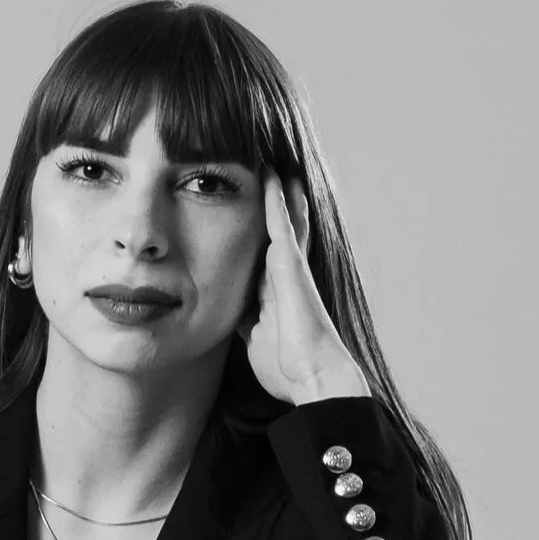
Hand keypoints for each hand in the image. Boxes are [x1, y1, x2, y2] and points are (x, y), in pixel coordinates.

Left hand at [241, 171, 372, 406]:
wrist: (311, 378)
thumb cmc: (286, 368)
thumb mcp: (253, 339)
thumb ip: (244, 321)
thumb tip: (227, 313)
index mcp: (275, 291)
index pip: (263, 252)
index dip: (256, 230)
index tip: (246, 210)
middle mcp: (286, 274)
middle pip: (279, 229)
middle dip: (274, 204)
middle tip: (268, 172)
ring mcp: (291, 267)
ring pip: (283, 219)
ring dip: (277, 192)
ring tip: (271, 161)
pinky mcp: (292, 265)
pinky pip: (282, 224)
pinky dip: (275, 199)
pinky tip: (270, 174)